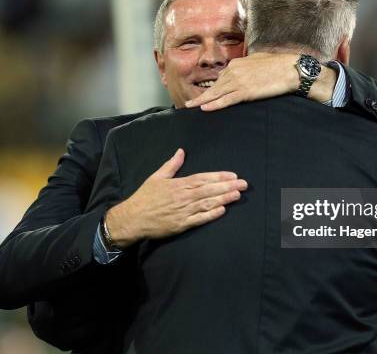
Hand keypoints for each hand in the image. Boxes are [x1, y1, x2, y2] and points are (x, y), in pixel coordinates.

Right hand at [105, 149, 246, 247]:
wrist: (133, 218)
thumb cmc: (145, 197)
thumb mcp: (157, 177)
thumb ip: (171, 165)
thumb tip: (181, 151)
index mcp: (178, 184)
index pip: (203, 178)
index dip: (219, 176)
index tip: (233, 175)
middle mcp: (183, 196)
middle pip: (209, 190)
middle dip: (227, 186)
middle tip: (243, 184)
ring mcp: (183, 211)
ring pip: (207, 203)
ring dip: (224, 199)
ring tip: (237, 195)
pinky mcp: (181, 224)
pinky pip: (199, 219)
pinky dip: (211, 215)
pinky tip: (223, 211)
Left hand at [184, 52, 336, 110]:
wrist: (289, 69)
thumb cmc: (278, 64)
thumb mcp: (258, 60)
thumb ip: (247, 66)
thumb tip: (245, 71)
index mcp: (236, 63)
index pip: (220, 78)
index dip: (212, 88)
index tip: (205, 95)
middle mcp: (233, 71)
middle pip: (214, 86)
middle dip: (201, 95)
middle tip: (188, 104)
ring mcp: (238, 81)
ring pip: (215, 93)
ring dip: (202, 101)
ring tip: (191, 107)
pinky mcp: (245, 91)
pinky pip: (226, 100)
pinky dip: (214, 104)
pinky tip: (204, 108)